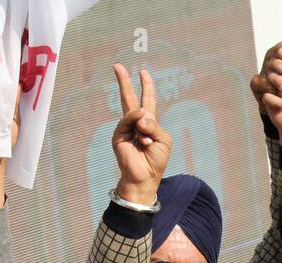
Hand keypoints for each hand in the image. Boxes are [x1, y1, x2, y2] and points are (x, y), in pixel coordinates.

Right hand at [112, 64, 170, 205]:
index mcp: (149, 123)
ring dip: (144, 125)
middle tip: (117, 66)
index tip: (143, 72)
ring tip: (148, 141)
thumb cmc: (156, 161)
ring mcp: (126, 129)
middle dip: (124, 82)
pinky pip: (127, 121)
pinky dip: (136, 123)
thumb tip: (140, 114)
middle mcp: (136, 123)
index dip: (146, 86)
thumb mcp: (163, 140)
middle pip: (129, 98)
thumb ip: (154, 125)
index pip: (147, 100)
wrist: (145, 178)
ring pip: (132, 111)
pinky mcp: (119, 135)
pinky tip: (142, 136)